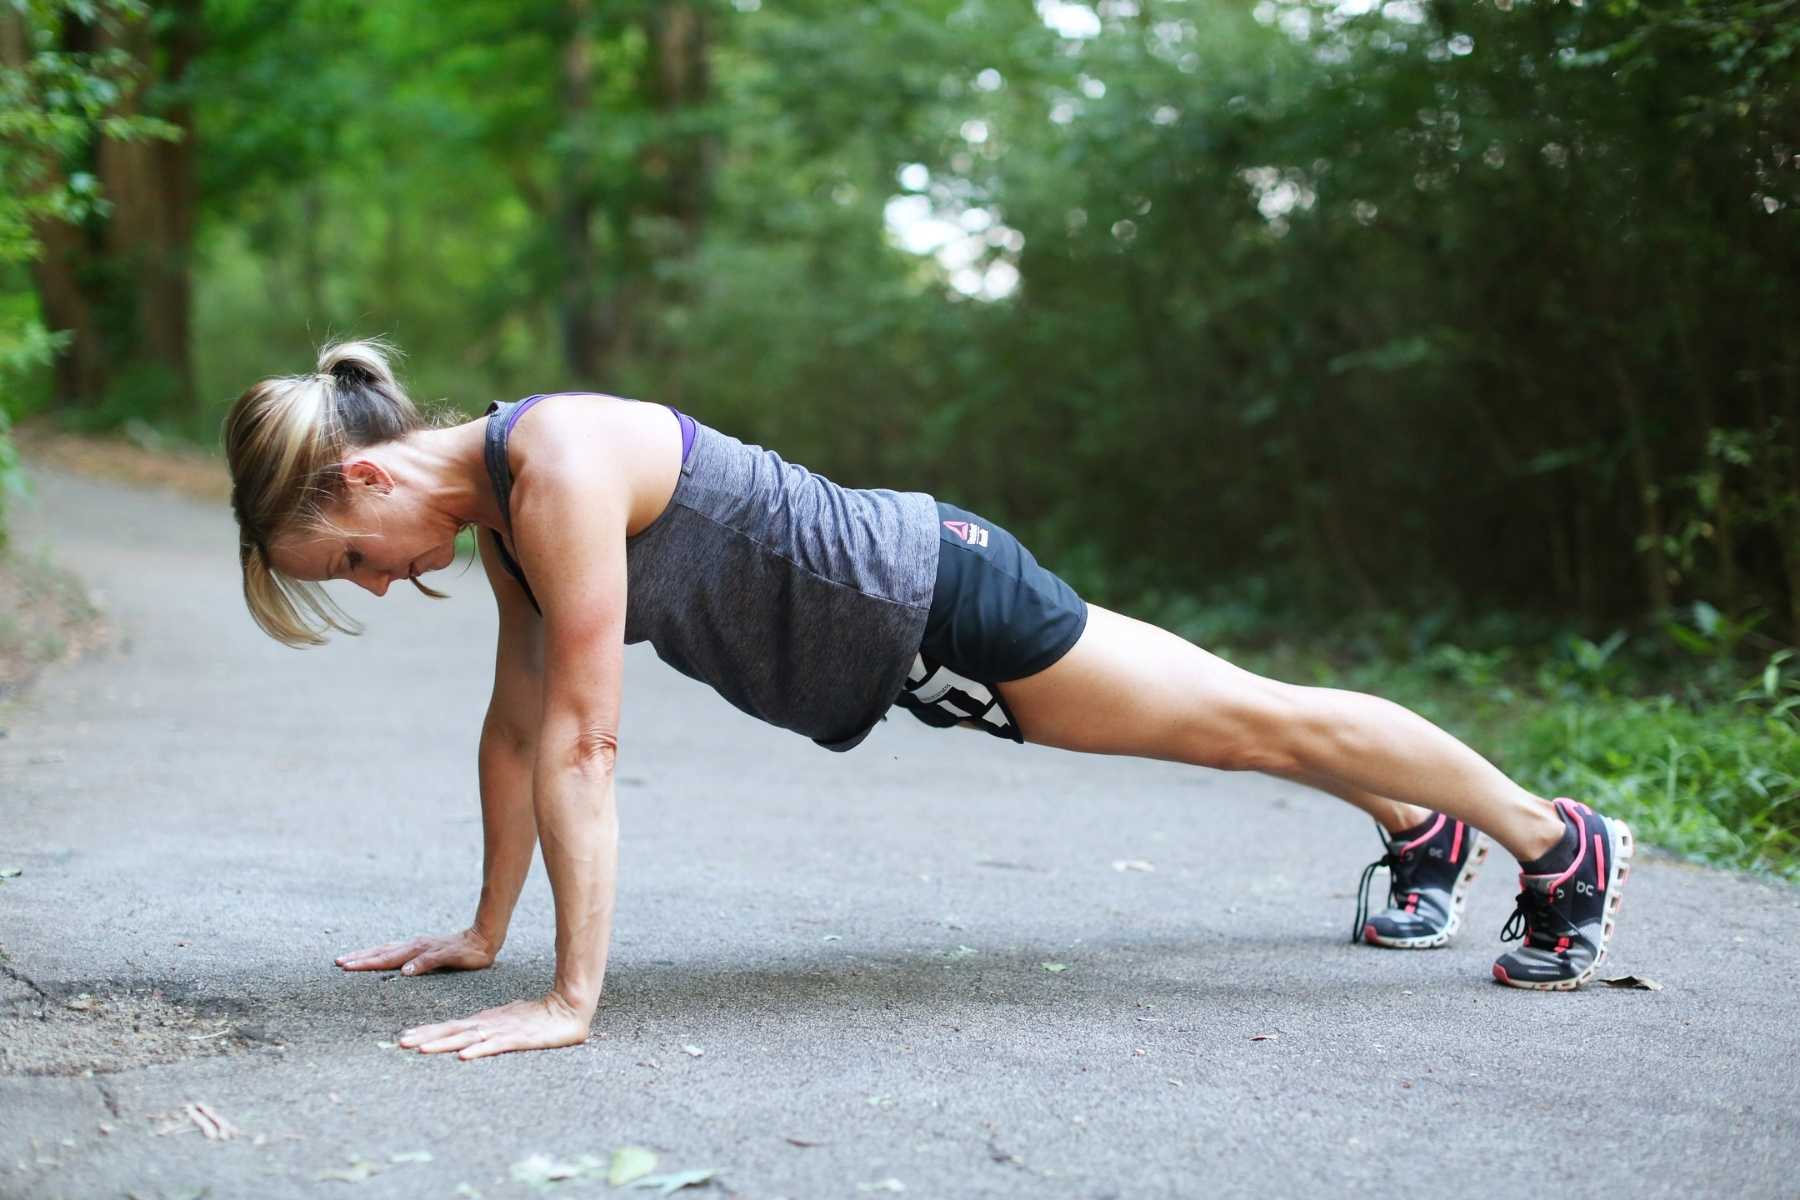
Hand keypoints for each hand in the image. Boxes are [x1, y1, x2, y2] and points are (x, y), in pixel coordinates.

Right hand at [334, 927, 497, 975]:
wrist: (484, 938)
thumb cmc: (470, 953)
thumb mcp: (451, 958)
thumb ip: (428, 963)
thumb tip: (405, 971)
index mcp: (417, 949)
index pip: (386, 958)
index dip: (366, 963)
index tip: (346, 966)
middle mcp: (413, 945)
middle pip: (381, 952)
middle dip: (359, 958)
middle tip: (338, 963)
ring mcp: (416, 945)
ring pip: (386, 949)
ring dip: (367, 954)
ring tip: (349, 958)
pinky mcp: (421, 946)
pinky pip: (395, 949)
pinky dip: (381, 953)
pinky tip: (376, 956)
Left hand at [398, 991, 593, 1059]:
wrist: (569, 1008)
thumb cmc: (539, 1016)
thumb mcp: (509, 1021)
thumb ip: (490, 1027)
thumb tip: (472, 1035)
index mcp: (486, 1021)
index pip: (452, 1026)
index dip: (429, 1031)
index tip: (407, 1036)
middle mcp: (489, 1024)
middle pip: (453, 1031)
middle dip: (427, 1037)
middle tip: (402, 1042)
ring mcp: (503, 1031)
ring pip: (468, 1038)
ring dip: (444, 1044)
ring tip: (422, 1050)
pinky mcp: (520, 1039)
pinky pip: (496, 1046)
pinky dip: (479, 1050)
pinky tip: (464, 1056)